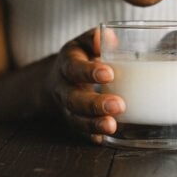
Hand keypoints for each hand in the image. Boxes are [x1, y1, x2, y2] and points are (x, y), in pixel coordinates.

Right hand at [45, 28, 125, 143]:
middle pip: (73, 99)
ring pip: (75, 119)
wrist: (57, 80)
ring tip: (112, 125)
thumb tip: (111, 38)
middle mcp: (63, 88)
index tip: (109, 74)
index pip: (74, 68)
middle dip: (94, 104)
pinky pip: (80, 133)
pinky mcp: (74, 122)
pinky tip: (102, 139)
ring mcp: (67, 108)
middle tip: (119, 105)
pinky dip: (90, 136)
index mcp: (67, 64)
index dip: (88, 72)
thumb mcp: (84, 43)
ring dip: (93, 123)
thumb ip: (95, 39)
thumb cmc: (80, 57)